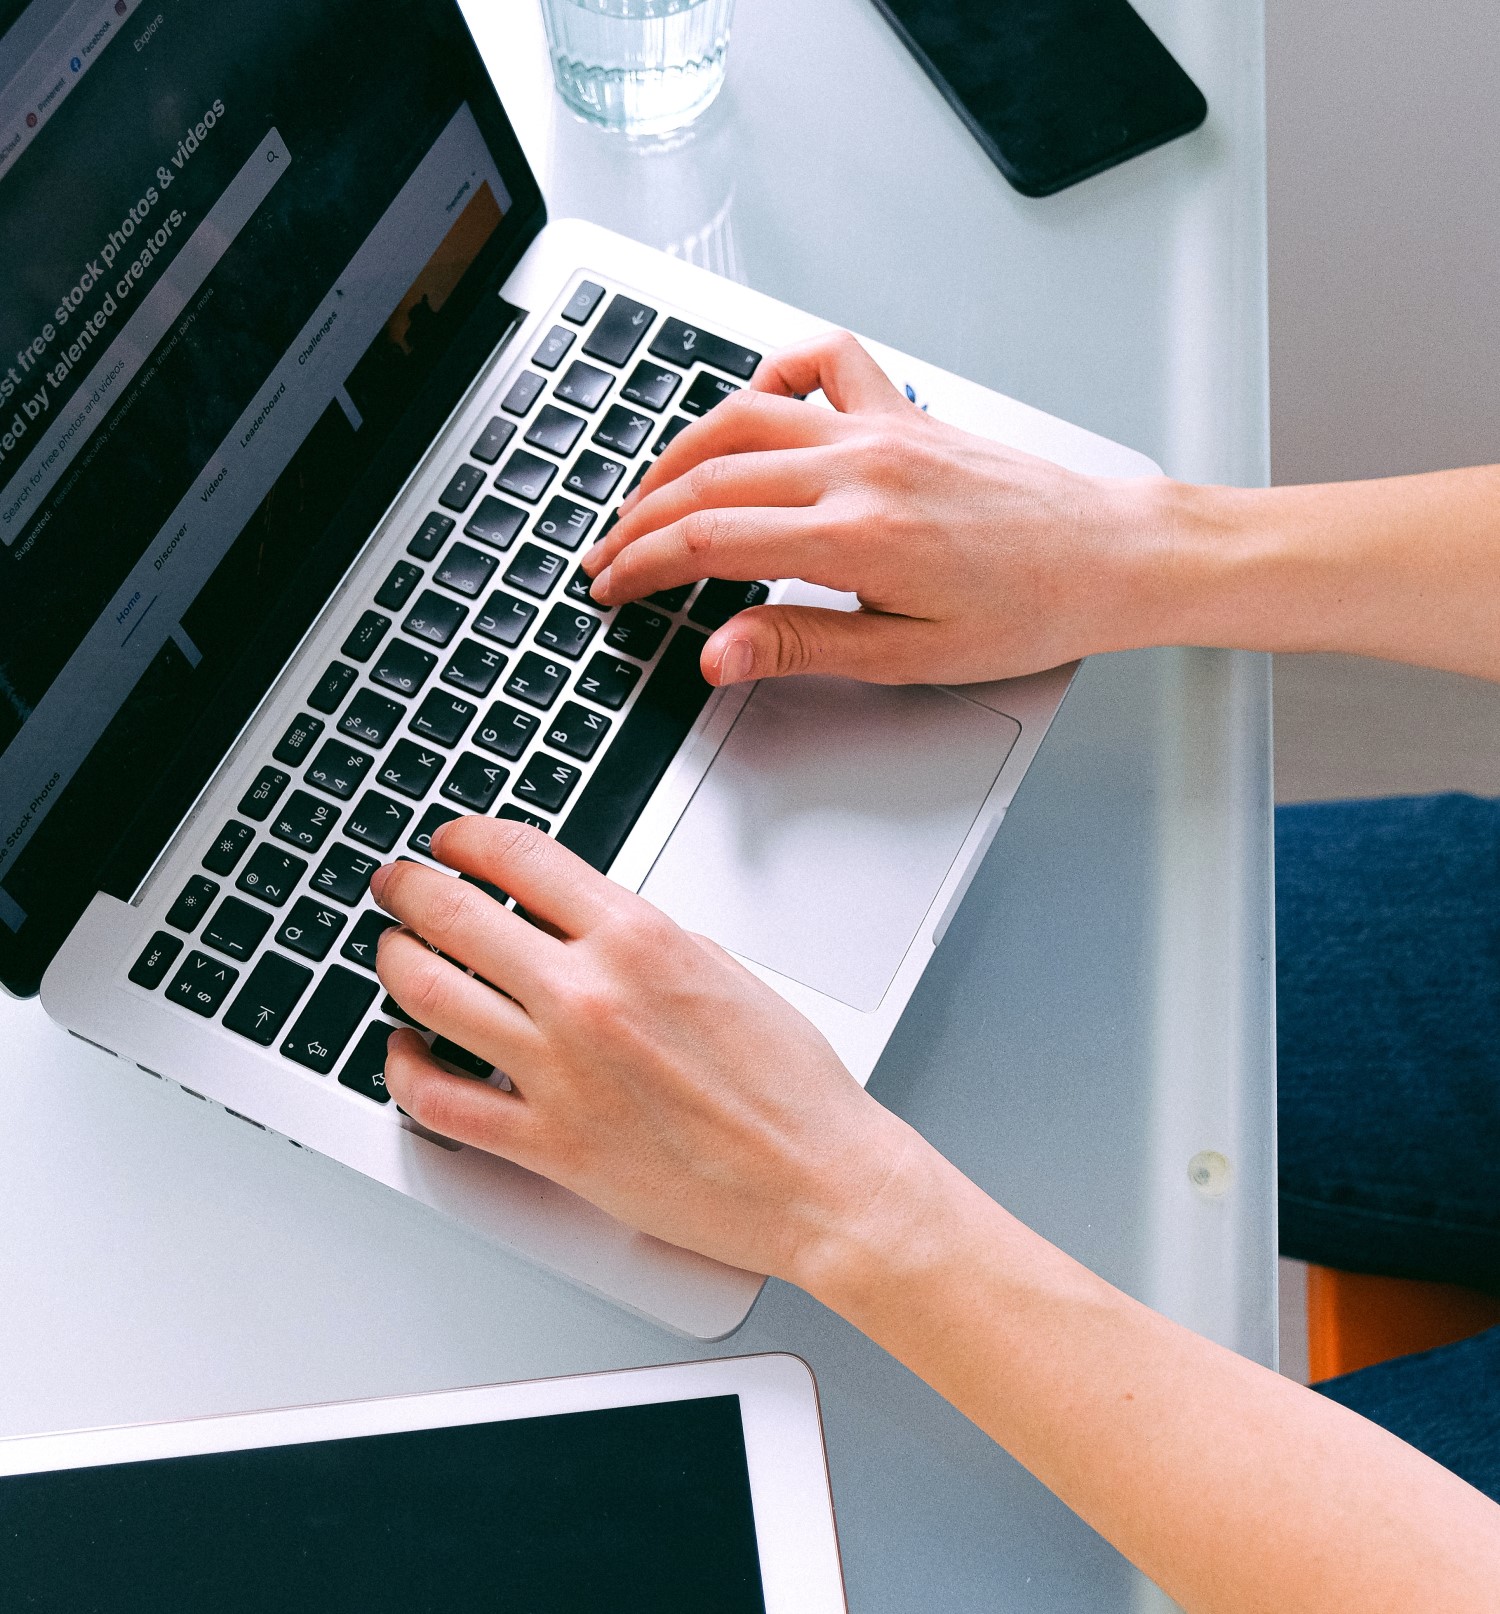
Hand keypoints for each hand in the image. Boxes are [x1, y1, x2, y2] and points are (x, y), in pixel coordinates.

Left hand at [370, 816, 924, 1282]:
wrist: (814, 1178)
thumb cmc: (786, 1081)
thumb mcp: (716, 966)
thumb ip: (632, 935)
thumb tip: (569, 917)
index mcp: (637, 938)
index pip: (518, 856)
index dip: (465, 837)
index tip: (450, 840)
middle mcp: (588, 996)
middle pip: (454, 914)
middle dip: (409, 888)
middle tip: (395, 884)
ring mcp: (559, 1073)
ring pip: (426, 996)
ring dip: (393, 961)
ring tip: (391, 952)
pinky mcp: (548, 1146)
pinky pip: (438, 1100)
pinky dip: (402, 1067)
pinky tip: (404, 1050)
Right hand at [583, 330, 1179, 687]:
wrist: (1109, 557)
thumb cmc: (1028, 611)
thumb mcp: (908, 657)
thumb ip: (801, 647)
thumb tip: (718, 655)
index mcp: (857, 536)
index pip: (708, 540)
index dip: (642, 566)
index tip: (612, 589)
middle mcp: (859, 466)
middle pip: (708, 478)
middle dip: (640, 521)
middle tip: (608, 557)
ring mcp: (881, 427)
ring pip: (744, 416)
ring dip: (681, 454)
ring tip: (647, 496)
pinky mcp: (904, 412)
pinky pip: (822, 363)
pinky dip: (773, 376)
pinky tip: (752, 406)